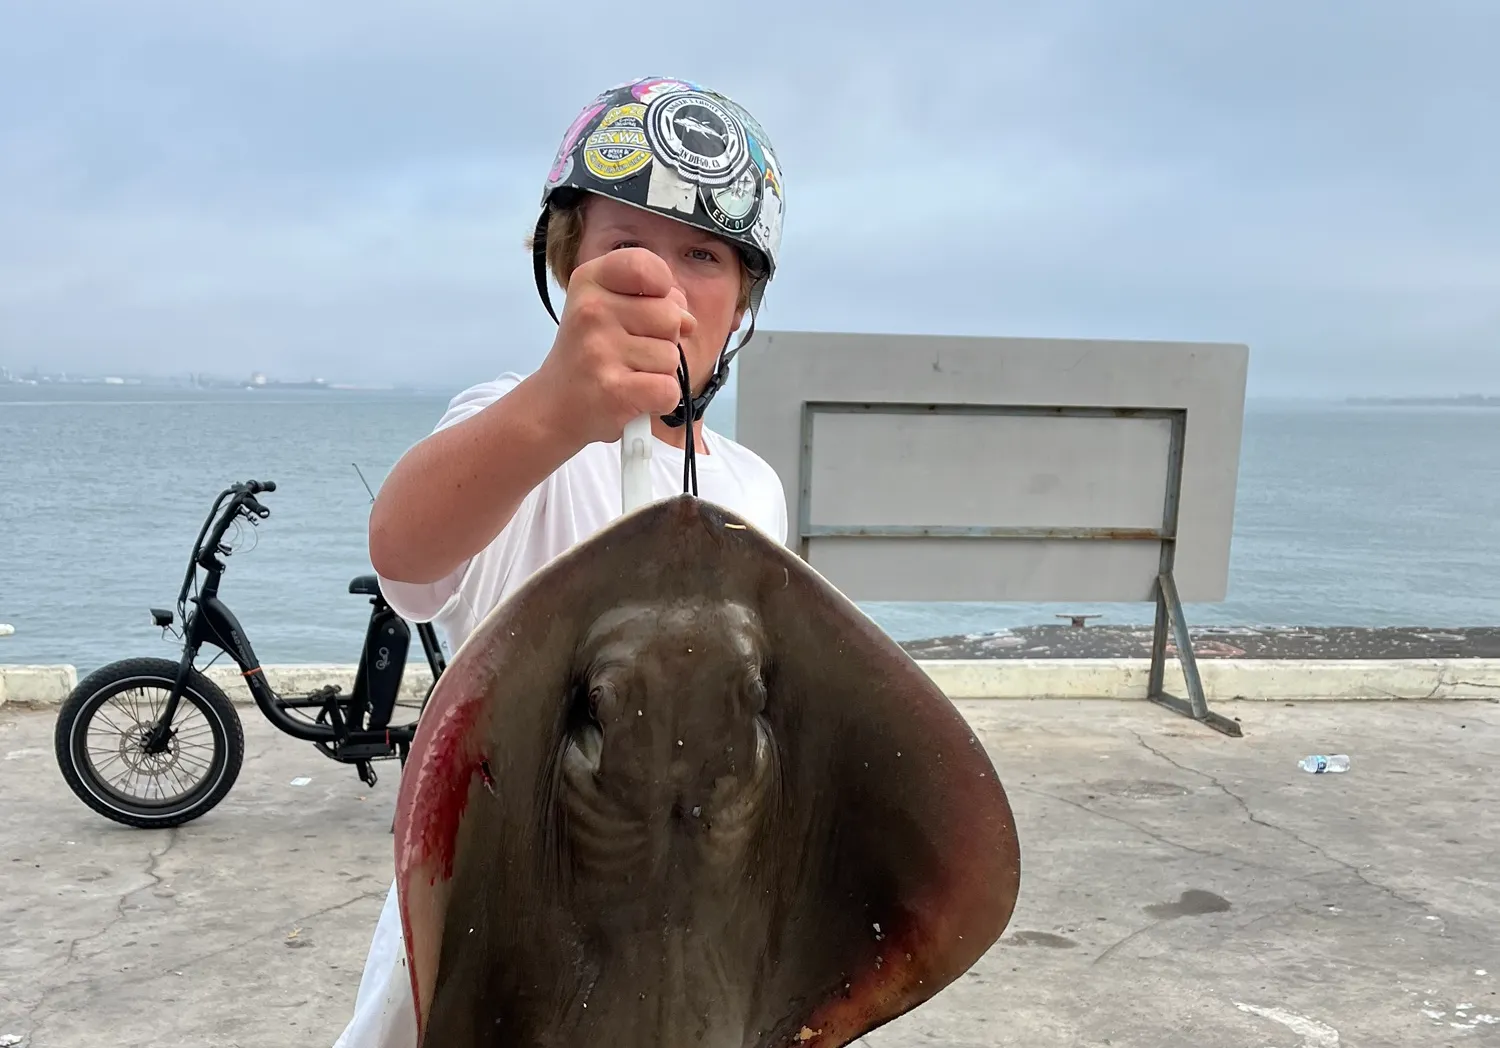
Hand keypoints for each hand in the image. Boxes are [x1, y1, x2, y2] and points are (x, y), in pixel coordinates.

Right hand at [534, 248, 697, 447]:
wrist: (555, 407)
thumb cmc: (591, 356)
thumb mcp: (610, 310)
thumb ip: (654, 299)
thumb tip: (687, 320)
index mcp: (590, 281)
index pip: (646, 266)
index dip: (662, 288)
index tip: (647, 305)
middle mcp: (591, 310)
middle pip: (671, 317)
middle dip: (663, 340)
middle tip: (629, 353)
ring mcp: (600, 350)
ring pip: (672, 357)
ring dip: (659, 372)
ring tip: (627, 376)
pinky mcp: (613, 391)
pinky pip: (669, 389)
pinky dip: (662, 400)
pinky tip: (636, 398)